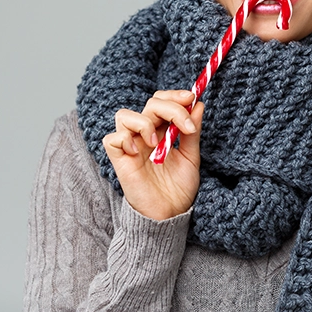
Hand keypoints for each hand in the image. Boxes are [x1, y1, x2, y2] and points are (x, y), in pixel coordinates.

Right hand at [102, 90, 204, 220]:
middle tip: (185, 125)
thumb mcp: (191, 157)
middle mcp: (145, 135)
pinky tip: (139, 153)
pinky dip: (125, 139)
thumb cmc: (179, 188)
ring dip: (145, 122)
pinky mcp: (120, 161)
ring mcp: (131, 147)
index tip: (191, 98)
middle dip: (170, 108)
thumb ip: (192, 132)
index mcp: (162, 131)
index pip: (161, 101)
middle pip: (149, 104)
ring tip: (158, 142)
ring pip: (124, 115)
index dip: (174, 96)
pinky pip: (112, 139)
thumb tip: (199, 105)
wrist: (171, 215)